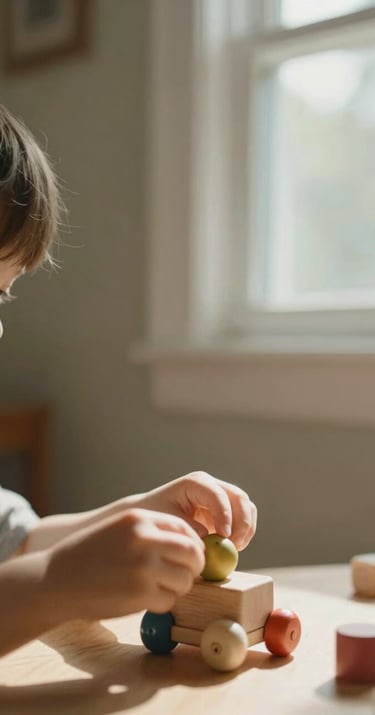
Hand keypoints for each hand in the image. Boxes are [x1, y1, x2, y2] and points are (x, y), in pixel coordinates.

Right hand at [45, 508, 204, 621]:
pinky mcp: (140, 593)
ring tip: (157, 588)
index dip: (192, 544)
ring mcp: (144, 566)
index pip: (184, 528)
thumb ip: (151, 532)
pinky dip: (162, 603)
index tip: (189, 556)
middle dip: (193, 567)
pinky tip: (144, 599)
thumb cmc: (89, 555)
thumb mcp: (119, 529)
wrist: (56, 580)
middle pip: (193, 553)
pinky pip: (169, 600)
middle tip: (183, 576)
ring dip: (177, 587)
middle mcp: (145, 539)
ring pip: (185, 579)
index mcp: (139, 519)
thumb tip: (193, 546)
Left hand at [131, 472, 256, 550]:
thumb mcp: (168, 520)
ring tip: (234, 548)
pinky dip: (244, 532)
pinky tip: (234, 546)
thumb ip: (189, 527)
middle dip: (242, 522)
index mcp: (196, 483)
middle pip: (239, 497)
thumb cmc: (157, 514)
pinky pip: (245, 517)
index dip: (225, 515)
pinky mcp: (227, 508)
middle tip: (235, 545)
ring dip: (246, 528)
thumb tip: (208, 536)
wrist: (154, 512)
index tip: (225, 536)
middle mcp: (212, 485)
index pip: (218, 495)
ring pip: (247, 507)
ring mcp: (222, 495)